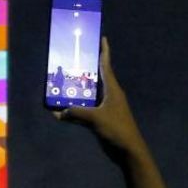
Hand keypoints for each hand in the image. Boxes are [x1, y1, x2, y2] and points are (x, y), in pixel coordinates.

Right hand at [53, 38, 146, 161]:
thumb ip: (77, 113)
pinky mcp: (104, 118)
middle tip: (73, 59)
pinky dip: (79, 106)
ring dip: (80, 88)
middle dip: (87, 68)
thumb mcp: (95, 118)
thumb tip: (58, 112)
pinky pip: (89, 107)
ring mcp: (107, 106)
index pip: (106, 65)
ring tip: (65, 81)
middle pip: (97, 77)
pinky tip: (67, 108)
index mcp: (112, 89)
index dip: (104, 51)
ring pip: (91, 93)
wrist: (129, 149)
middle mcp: (110, 94)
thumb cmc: (116, 128)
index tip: (102, 38)